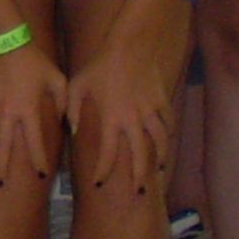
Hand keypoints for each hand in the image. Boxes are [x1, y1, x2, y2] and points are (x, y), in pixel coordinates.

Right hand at [0, 38, 64, 191]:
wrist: (5, 40)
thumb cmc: (34, 60)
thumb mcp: (56, 78)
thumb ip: (63, 101)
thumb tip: (65, 121)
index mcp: (28, 111)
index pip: (34, 143)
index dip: (38, 160)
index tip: (40, 174)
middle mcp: (6, 113)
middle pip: (2, 147)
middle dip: (1, 167)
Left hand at [66, 14, 181, 194]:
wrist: (130, 45)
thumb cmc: (101, 64)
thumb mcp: (78, 84)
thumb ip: (71, 108)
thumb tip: (69, 130)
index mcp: (112, 118)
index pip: (108, 154)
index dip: (103, 171)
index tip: (98, 182)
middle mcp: (133, 119)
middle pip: (141, 157)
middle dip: (140, 178)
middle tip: (138, 193)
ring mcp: (151, 111)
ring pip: (161, 143)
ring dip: (160, 159)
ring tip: (156, 170)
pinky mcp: (162, 101)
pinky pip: (168, 124)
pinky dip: (168, 135)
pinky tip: (165, 141)